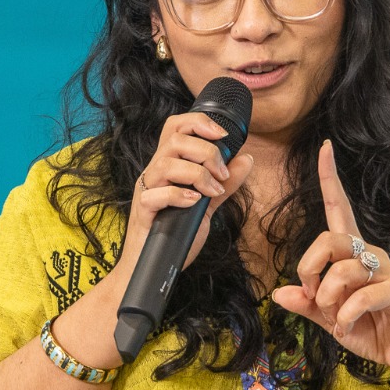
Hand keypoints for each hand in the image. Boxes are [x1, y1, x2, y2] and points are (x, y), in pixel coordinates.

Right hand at [120, 111, 254, 277]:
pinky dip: (179, 195)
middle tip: (222, 175)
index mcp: (168, 165)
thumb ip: (225, 184)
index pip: (176, 127)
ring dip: (197, 174)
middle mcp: (155, 173)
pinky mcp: (143, 211)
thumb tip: (246, 159)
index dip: (198, 123)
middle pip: (174, 139)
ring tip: (213, 191)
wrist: (153, 267)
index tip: (222, 135)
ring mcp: (147, 191)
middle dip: (206, 152)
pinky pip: (156, 194)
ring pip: (166, 162)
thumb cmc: (175, 234)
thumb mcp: (207, 205)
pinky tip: (195, 203)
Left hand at [270, 139, 389, 380]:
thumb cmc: (369, 330)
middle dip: (309, 269)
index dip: (330, 179)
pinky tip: (348, 328)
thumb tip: (277, 293)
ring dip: (329, 301)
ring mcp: (386, 270)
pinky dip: (346, 316)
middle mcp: (370, 254)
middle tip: (311, 297)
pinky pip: (362, 295)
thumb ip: (306, 305)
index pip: (339, 208)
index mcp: (351, 254)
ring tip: (337, 320)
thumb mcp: (330, 318)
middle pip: (329, 239)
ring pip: (342, 271)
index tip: (325, 147)